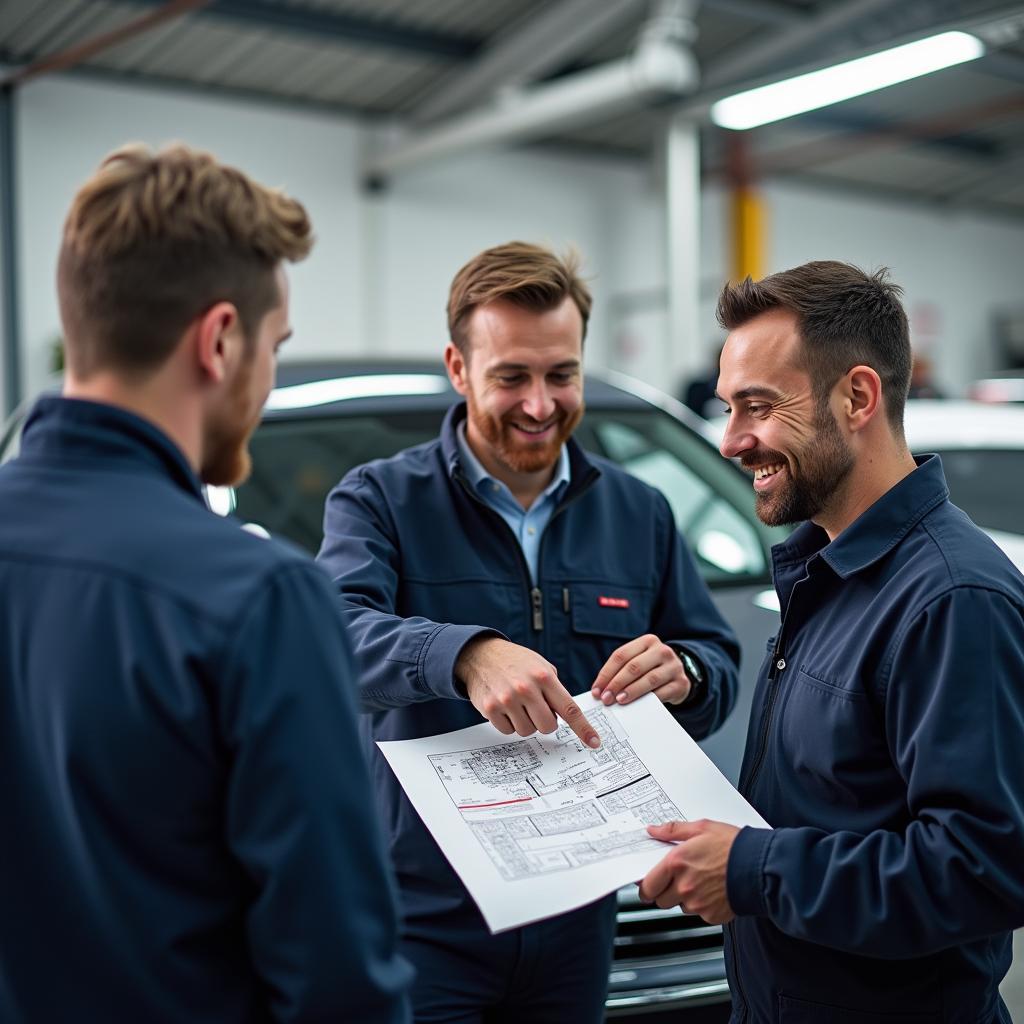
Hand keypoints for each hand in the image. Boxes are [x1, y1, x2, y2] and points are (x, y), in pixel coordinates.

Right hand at [457, 638, 600, 748]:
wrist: (481, 655)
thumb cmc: (516, 662)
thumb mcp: (541, 667)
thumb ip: (555, 690)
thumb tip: (567, 715)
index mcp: (544, 677)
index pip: (569, 708)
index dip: (583, 728)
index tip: (594, 742)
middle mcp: (526, 688)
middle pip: (548, 727)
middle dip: (546, 722)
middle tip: (537, 709)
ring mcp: (507, 699)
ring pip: (527, 731)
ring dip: (526, 722)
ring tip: (518, 704)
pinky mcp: (490, 709)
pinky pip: (508, 731)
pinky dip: (509, 723)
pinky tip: (505, 706)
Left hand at [591, 634, 689, 705]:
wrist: (678, 677)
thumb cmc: (651, 670)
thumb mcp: (639, 662)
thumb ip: (621, 671)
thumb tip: (599, 690)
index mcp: (647, 641)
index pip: (621, 655)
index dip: (606, 673)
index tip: (596, 690)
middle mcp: (662, 650)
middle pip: (634, 666)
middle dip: (616, 683)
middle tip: (606, 698)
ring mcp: (673, 666)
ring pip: (649, 679)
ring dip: (631, 691)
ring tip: (619, 701)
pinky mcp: (680, 683)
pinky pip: (662, 693)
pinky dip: (647, 700)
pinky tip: (637, 706)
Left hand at [639, 819, 738, 923]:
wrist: (760, 867)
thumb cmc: (734, 846)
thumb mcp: (701, 828)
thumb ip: (673, 830)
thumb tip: (654, 830)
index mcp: (676, 863)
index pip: (647, 886)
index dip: (646, 886)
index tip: (648, 884)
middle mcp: (684, 886)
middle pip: (660, 900)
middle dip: (664, 891)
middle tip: (675, 880)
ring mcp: (697, 903)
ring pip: (679, 907)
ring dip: (683, 898)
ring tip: (699, 881)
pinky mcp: (711, 916)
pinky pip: (698, 914)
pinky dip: (702, 905)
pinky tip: (712, 890)